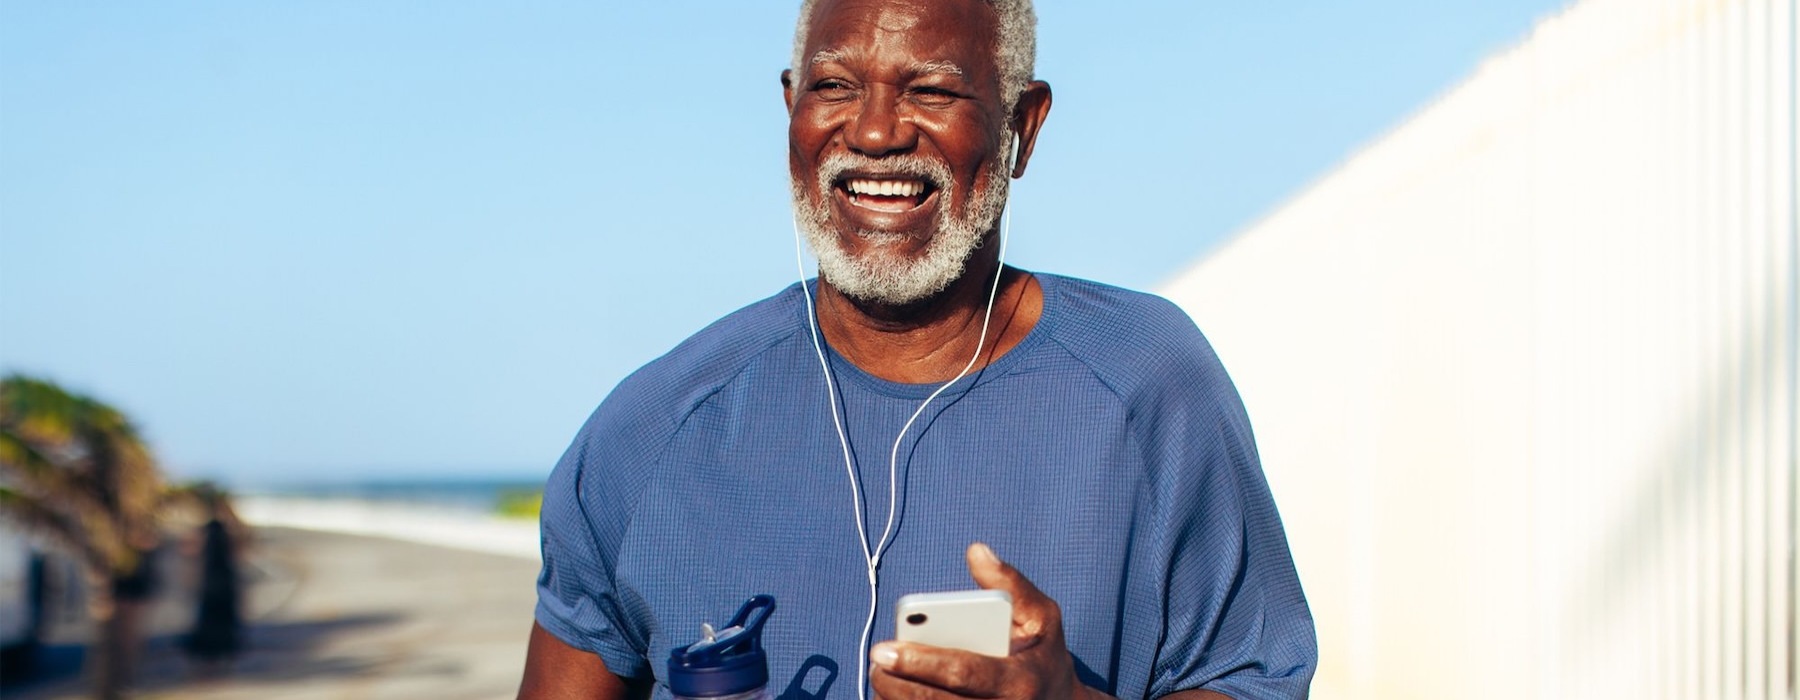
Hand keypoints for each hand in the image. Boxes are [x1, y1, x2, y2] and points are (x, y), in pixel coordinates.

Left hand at [868, 543, 1097, 699]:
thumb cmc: (1042, 655)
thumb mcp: (1042, 617)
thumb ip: (1011, 584)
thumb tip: (976, 552)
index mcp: (1019, 681)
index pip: (963, 672)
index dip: (920, 661)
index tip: (885, 649)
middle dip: (896, 682)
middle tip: (876, 660)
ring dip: (895, 697)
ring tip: (882, 675)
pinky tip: (895, 693)